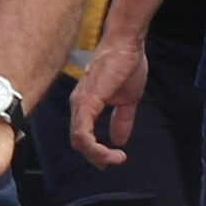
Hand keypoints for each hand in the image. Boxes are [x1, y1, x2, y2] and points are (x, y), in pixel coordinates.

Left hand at [73, 34, 143, 164]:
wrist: (127, 44)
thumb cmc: (126, 65)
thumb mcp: (127, 100)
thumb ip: (122, 120)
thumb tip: (120, 140)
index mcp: (86, 104)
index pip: (83, 135)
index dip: (95, 151)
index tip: (114, 158)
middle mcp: (78, 104)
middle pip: (78, 141)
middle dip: (96, 157)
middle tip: (114, 162)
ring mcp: (80, 103)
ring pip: (79, 140)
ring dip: (97, 155)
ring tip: (115, 158)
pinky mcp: (87, 100)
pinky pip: (83, 131)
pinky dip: (95, 146)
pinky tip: (111, 150)